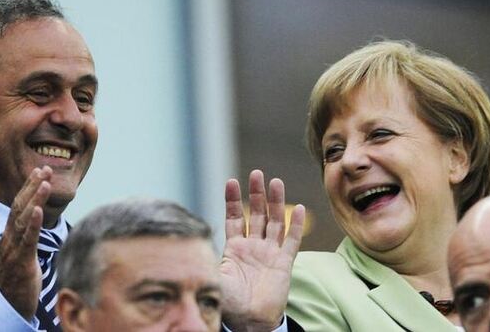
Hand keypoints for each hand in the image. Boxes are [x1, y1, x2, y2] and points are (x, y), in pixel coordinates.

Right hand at [0, 166, 51, 320]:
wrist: (10, 305)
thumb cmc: (19, 277)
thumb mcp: (24, 250)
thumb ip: (28, 233)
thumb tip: (35, 215)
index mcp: (11, 234)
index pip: (18, 204)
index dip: (28, 186)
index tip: (40, 170)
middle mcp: (9, 238)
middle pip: (19, 206)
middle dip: (32, 186)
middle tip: (44, 168)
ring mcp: (13, 249)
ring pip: (22, 220)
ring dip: (34, 199)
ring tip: (45, 183)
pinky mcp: (21, 262)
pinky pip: (26, 241)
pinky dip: (32, 224)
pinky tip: (38, 211)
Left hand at [220, 169, 304, 331]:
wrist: (248, 322)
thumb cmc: (229, 303)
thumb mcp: (213, 278)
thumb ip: (206, 261)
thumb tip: (188, 247)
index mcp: (234, 248)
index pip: (234, 218)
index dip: (233, 200)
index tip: (231, 181)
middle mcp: (253, 247)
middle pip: (256, 214)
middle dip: (256, 194)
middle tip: (257, 173)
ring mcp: (269, 253)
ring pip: (274, 222)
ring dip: (276, 202)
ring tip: (275, 181)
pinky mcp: (284, 264)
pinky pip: (291, 241)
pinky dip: (296, 225)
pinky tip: (300, 208)